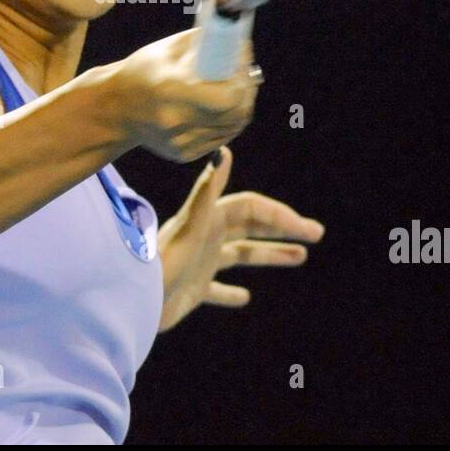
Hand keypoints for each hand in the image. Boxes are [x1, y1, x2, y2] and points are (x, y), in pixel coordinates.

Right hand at [115, 29, 258, 162]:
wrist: (115, 109)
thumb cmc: (142, 72)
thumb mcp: (169, 48)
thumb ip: (206, 42)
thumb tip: (238, 40)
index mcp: (172, 90)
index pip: (229, 97)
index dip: (243, 79)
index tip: (241, 62)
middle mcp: (177, 121)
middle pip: (236, 114)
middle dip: (247, 91)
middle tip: (244, 75)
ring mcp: (181, 142)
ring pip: (233, 127)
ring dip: (240, 106)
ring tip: (232, 88)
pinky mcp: (184, 154)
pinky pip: (220, 137)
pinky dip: (227, 121)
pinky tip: (218, 107)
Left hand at [156, 146, 324, 331]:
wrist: (134, 299)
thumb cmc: (163, 260)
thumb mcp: (191, 224)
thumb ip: (208, 189)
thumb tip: (225, 150)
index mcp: (209, 220)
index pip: (251, 208)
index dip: (278, 215)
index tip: (304, 228)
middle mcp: (207, 237)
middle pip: (251, 228)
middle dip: (283, 230)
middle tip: (316, 235)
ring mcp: (201, 263)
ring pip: (240, 255)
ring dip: (269, 254)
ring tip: (300, 257)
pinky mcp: (191, 289)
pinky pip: (216, 290)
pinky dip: (230, 293)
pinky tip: (244, 299)